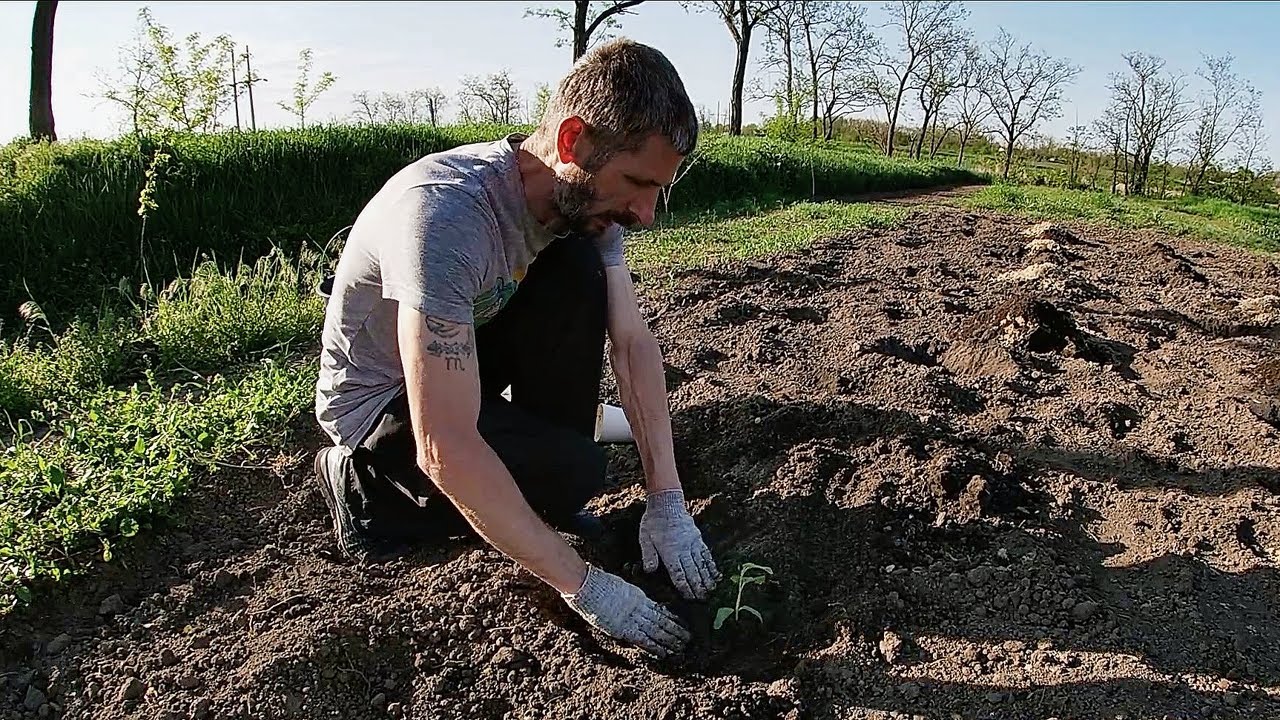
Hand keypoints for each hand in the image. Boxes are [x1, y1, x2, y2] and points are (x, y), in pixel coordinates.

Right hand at [562, 563, 690, 656]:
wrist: (587, 585)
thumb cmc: (597, 584)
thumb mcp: (618, 586)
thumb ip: (627, 595)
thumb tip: (633, 600)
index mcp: (638, 597)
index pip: (659, 609)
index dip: (671, 617)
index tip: (681, 623)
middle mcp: (639, 608)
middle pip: (662, 620)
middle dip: (676, 630)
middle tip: (688, 638)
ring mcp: (632, 617)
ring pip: (657, 630)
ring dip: (670, 639)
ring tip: (682, 647)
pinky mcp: (624, 628)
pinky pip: (643, 639)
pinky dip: (655, 647)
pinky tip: (664, 653)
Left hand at [639, 489, 720, 599]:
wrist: (667, 503)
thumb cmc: (653, 522)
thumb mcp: (645, 538)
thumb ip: (648, 555)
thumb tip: (650, 571)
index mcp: (669, 552)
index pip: (678, 574)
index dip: (685, 587)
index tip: (690, 598)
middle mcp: (683, 549)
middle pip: (692, 572)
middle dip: (698, 587)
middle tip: (704, 600)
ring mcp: (692, 544)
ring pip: (701, 564)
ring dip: (707, 579)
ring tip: (712, 590)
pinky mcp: (698, 538)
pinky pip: (706, 554)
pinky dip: (711, 565)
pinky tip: (716, 573)